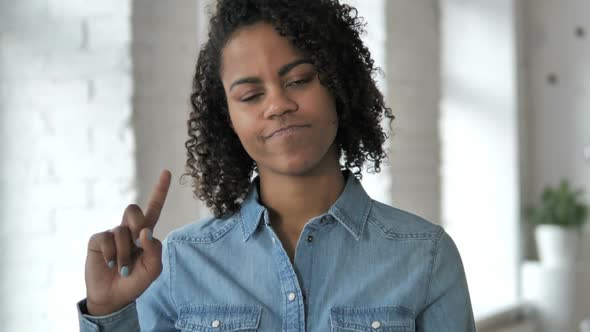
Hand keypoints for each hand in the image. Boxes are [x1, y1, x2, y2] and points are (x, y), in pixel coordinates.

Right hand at [84, 170, 171, 315]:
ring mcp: (112, 233)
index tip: (167, 172)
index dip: (160, 190)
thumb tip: (145, 232)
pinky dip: (111, 254)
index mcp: (145, 233)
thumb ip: (154, 250)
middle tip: (137, 243)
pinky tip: (110, 264)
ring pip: (121, 230)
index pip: (154, 208)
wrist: (113, 297)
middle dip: (137, 225)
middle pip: (133, 210)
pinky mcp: (97, 240)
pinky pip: (106, 239)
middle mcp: (128, 229)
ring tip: (122, 267)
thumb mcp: (153, 269)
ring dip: (124, 253)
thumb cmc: (135, 282)